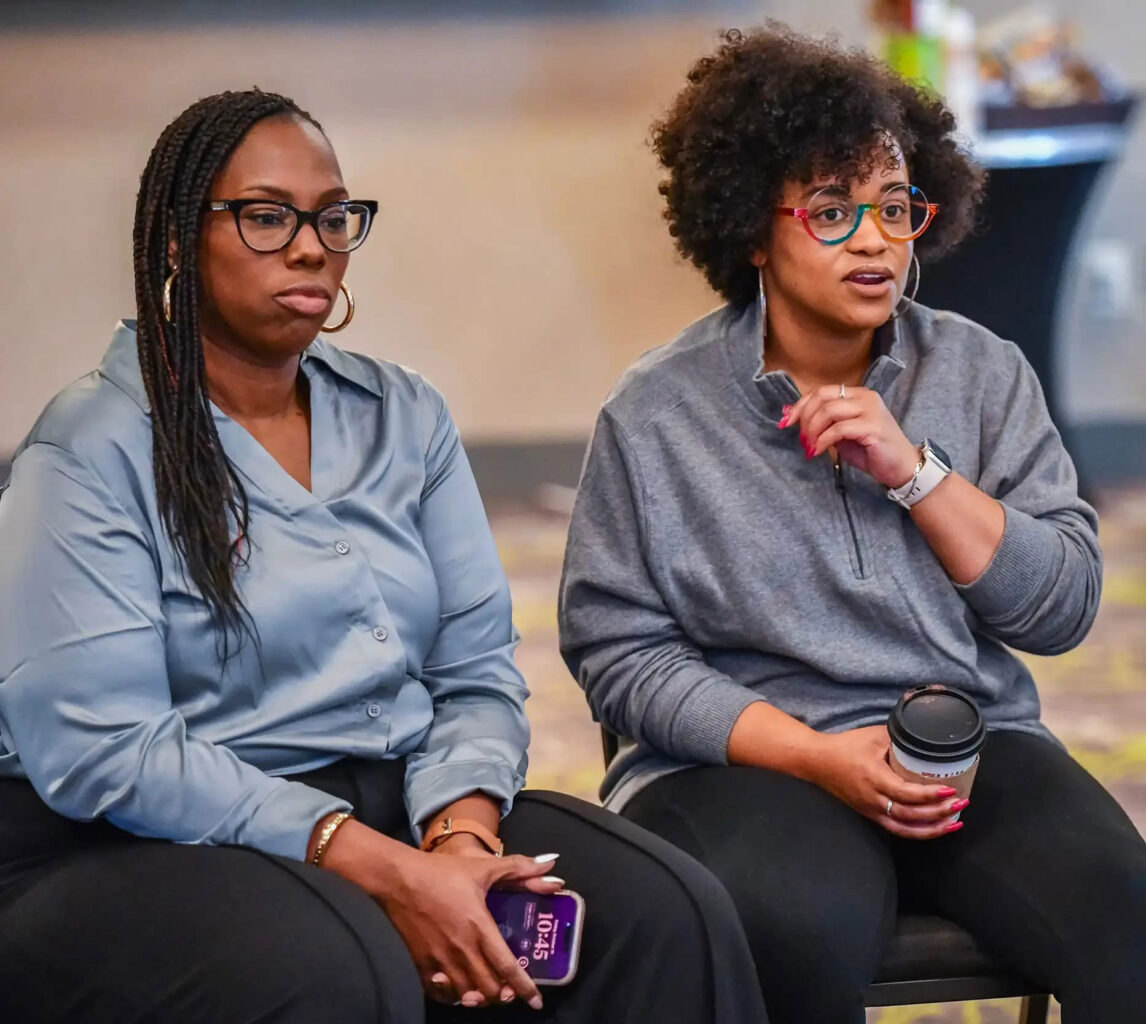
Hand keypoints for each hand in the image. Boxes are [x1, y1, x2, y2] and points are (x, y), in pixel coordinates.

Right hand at [322, 821, 561, 1008]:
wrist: (397, 879)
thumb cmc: (441, 872)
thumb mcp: (482, 867)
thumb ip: (519, 868)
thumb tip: (552, 865)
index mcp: (479, 927)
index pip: (507, 967)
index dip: (525, 988)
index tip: (536, 1001)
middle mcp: (461, 950)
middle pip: (490, 988)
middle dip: (505, 994)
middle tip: (513, 992)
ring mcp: (439, 961)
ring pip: (467, 994)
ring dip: (482, 997)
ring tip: (490, 993)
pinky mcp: (420, 964)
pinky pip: (441, 993)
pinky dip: (455, 997)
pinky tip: (461, 991)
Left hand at [780, 385, 918, 487]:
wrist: (901, 467)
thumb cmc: (871, 451)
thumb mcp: (842, 434)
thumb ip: (824, 423)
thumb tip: (794, 417)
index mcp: (857, 394)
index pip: (821, 392)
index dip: (800, 405)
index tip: (786, 422)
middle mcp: (865, 397)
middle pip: (822, 398)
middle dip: (804, 418)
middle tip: (801, 439)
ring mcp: (871, 410)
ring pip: (828, 411)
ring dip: (812, 431)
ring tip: (810, 447)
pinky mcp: (873, 427)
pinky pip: (838, 429)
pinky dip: (823, 441)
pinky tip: (818, 451)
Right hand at [806, 726, 967, 839]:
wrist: (817, 761)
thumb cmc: (845, 746)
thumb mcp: (873, 736)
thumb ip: (900, 738)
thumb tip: (926, 737)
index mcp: (873, 777)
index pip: (905, 793)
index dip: (929, 795)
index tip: (949, 790)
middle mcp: (872, 799)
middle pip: (909, 815)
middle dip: (938, 813)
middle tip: (961, 804)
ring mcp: (871, 810)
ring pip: (905, 829)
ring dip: (932, 829)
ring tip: (955, 823)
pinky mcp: (870, 815)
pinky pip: (897, 830)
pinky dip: (918, 832)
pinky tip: (935, 828)